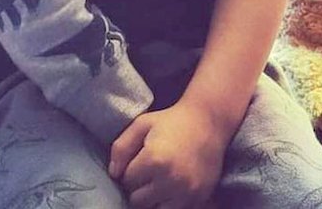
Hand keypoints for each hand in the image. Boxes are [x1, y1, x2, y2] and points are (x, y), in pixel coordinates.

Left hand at [109, 100, 227, 207]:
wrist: (208, 123)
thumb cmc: (171, 122)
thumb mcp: (141, 125)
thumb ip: (121, 148)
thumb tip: (114, 173)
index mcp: (154, 159)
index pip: (127, 180)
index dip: (128, 171)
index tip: (137, 162)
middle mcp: (171, 179)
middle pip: (138, 200)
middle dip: (138, 188)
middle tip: (146, 173)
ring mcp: (187, 192)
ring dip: (152, 199)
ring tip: (156, 183)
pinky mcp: (199, 198)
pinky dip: (168, 204)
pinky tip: (169, 189)